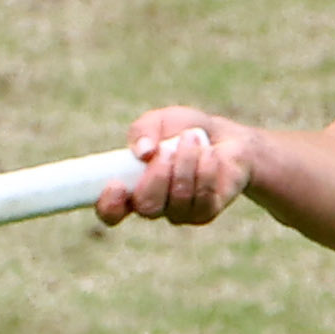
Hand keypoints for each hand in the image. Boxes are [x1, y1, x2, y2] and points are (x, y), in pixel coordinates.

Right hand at [97, 108, 255, 224]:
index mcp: (131, 187)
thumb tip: (143, 151)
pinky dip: (205, 170)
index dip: (109, 205)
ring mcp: (179, 212)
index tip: (116, 184)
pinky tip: (209, 153)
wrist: (225, 137)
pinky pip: (203, 198)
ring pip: (178, 200)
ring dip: (185, 164)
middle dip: (157, 176)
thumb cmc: (184, 130)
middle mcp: (153, 205)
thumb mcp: (160, 121)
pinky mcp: (205, 212)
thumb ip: (143, 130)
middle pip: (146, 207)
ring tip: (192, 138)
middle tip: (167, 149)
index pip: (111, 211)